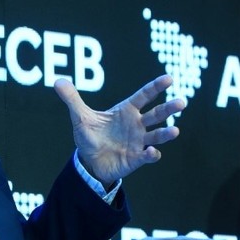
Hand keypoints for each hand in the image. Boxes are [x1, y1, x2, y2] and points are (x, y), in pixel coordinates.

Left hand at [54, 74, 183, 186]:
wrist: (88, 160)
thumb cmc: (89, 135)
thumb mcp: (79, 117)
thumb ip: (72, 99)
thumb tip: (58, 80)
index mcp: (126, 111)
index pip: (143, 96)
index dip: (155, 87)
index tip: (169, 78)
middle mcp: (136, 125)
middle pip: (156, 114)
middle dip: (168, 109)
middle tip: (181, 102)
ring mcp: (138, 142)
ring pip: (156, 136)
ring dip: (165, 134)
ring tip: (175, 131)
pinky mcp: (136, 158)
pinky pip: (146, 156)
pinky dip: (151, 154)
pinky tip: (152, 152)